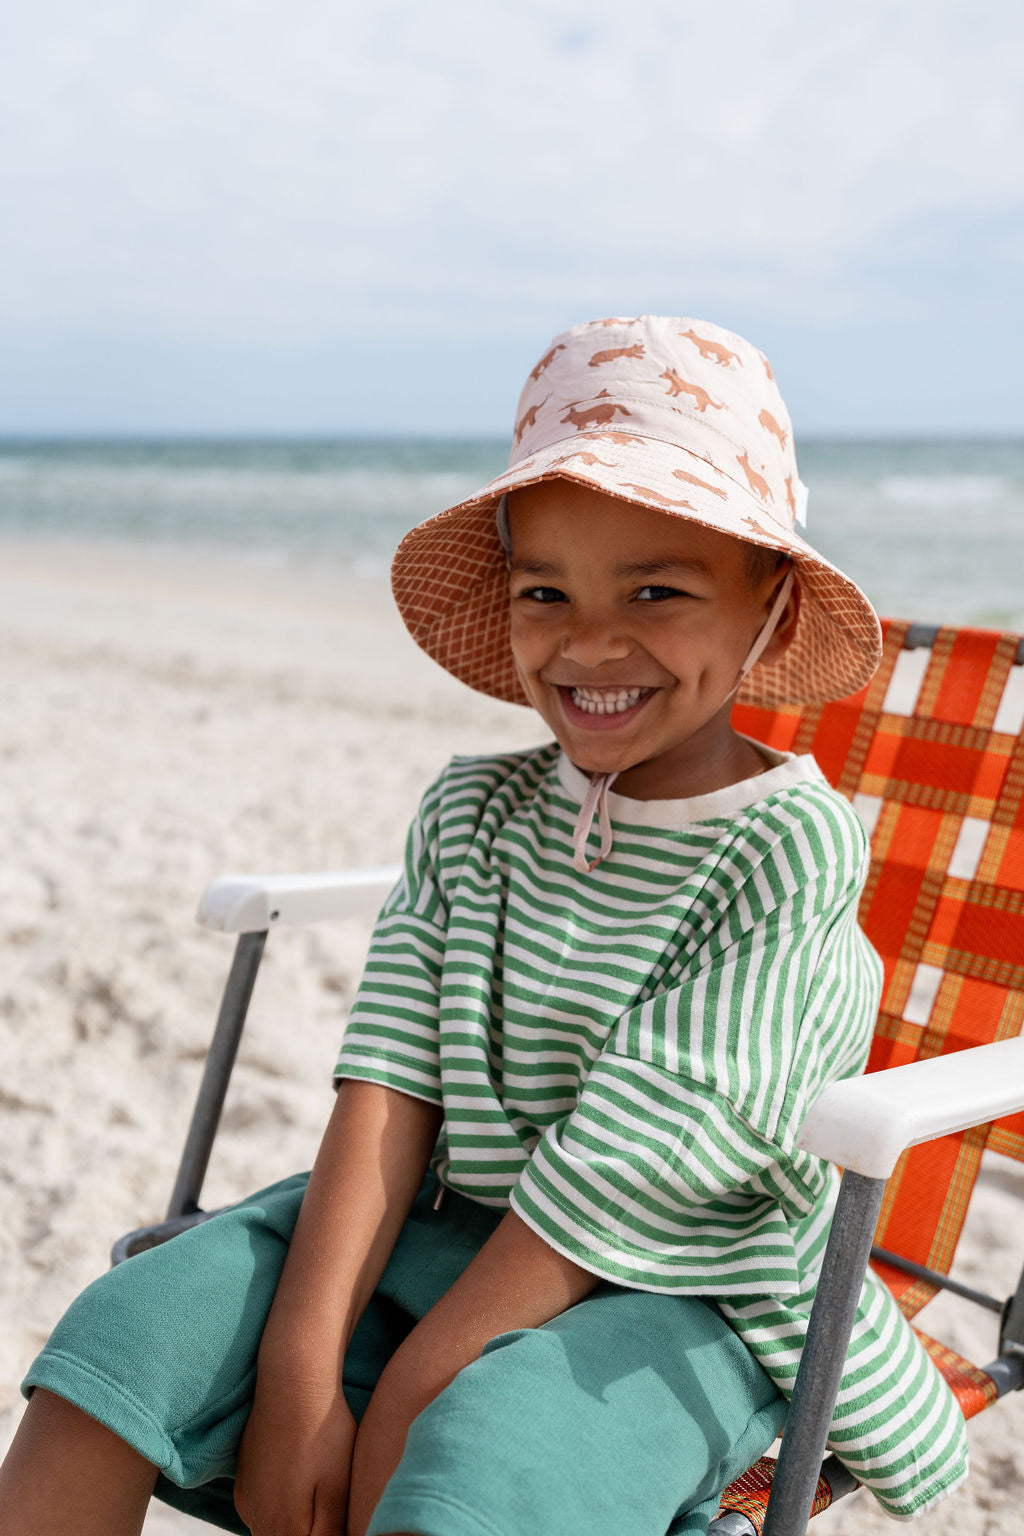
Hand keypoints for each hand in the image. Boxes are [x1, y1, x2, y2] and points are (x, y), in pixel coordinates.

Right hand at [234, 1377, 356, 1535]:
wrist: (291, 1385)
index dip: (326, 1534)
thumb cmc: (322, 1433)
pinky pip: (258, 1515)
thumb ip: (332, 1530)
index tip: (334, 1519)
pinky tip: (294, 1496)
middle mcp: (259, 1521)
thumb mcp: (338, 1487)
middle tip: (327, 1506)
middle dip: (307, 1533)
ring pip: (269, 1533)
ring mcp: (247, 1501)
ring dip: (291, 1528)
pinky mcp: (244, 1482)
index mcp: (284, 1529)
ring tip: (314, 1501)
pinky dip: (275, 1515)